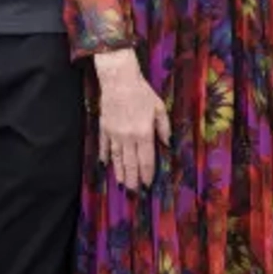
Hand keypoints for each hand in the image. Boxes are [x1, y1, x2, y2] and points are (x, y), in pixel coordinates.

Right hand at [94, 49, 169, 189]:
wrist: (119, 80)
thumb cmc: (142, 92)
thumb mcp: (159, 108)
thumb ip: (164, 128)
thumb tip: (168, 145)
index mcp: (143, 133)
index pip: (146, 160)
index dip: (147, 174)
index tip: (148, 184)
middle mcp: (128, 138)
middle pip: (130, 164)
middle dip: (133, 180)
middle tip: (134, 193)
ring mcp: (114, 134)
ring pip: (117, 159)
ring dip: (119, 173)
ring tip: (121, 185)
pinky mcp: (104, 129)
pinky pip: (104, 147)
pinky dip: (105, 157)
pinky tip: (105, 165)